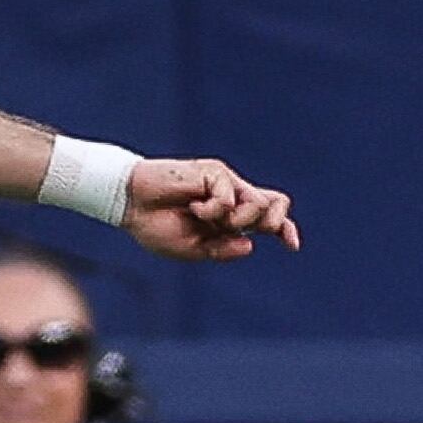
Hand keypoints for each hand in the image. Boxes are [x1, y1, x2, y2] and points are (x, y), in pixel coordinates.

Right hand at [122, 159, 300, 262]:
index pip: (268, 218)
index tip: (292, 245)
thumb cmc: (157, 226)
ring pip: (257, 203)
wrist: (130, 206)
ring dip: (240, 221)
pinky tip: (193, 208)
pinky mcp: (213, 172)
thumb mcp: (193, 250)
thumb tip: (250, 246)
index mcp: (229, 218)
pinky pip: (229, 196)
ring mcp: (224, 183)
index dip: (285, 229)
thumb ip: (221, 250)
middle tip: (243, 232)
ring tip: (211, 222)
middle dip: (273, 224)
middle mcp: (232, 198)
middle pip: (274, 205)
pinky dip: (213, 210)